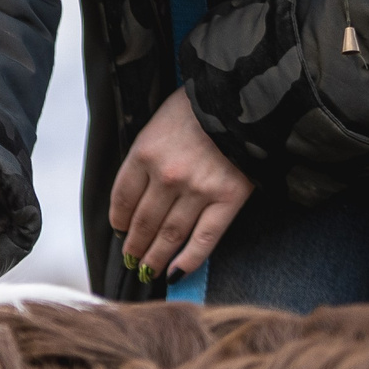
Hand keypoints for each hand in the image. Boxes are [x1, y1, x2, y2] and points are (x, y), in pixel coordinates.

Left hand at [108, 87, 250, 281]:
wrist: (249, 94)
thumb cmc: (200, 106)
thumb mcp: (160, 123)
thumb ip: (146, 158)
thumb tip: (135, 198)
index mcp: (144, 154)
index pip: (122, 199)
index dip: (120, 221)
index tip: (121, 231)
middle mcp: (167, 175)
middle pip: (143, 222)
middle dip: (135, 245)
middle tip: (131, 260)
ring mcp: (198, 189)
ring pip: (169, 234)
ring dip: (155, 257)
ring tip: (147, 271)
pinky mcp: (229, 197)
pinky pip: (205, 238)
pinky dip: (188, 259)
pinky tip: (175, 274)